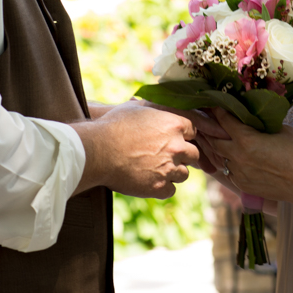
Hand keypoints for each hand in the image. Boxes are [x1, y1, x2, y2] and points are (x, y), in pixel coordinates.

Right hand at [73, 100, 199, 198]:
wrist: (98, 151)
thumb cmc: (113, 126)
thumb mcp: (135, 108)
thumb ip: (152, 107)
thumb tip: (152, 102)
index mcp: (174, 124)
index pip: (194, 131)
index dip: (183, 136)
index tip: (173, 140)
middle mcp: (177, 147)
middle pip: (194, 154)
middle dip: (182, 156)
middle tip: (166, 157)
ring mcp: (169, 168)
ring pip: (184, 174)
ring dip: (173, 173)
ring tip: (155, 169)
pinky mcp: (160, 187)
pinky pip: (171, 190)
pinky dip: (162, 188)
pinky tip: (149, 181)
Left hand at [200, 109, 292, 204]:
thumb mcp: (279, 129)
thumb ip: (261, 122)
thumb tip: (251, 114)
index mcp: (246, 139)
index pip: (224, 120)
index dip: (217, 110)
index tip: (212, 103)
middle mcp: (237, 156)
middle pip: (213, 139)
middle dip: (209, 129)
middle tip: (204, 119)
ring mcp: (238, 173)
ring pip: (218, 156)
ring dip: (215, 146)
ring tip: (208, 136)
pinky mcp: (241, 185)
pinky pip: (227, 170)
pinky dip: (225, 161)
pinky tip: (225, 155)